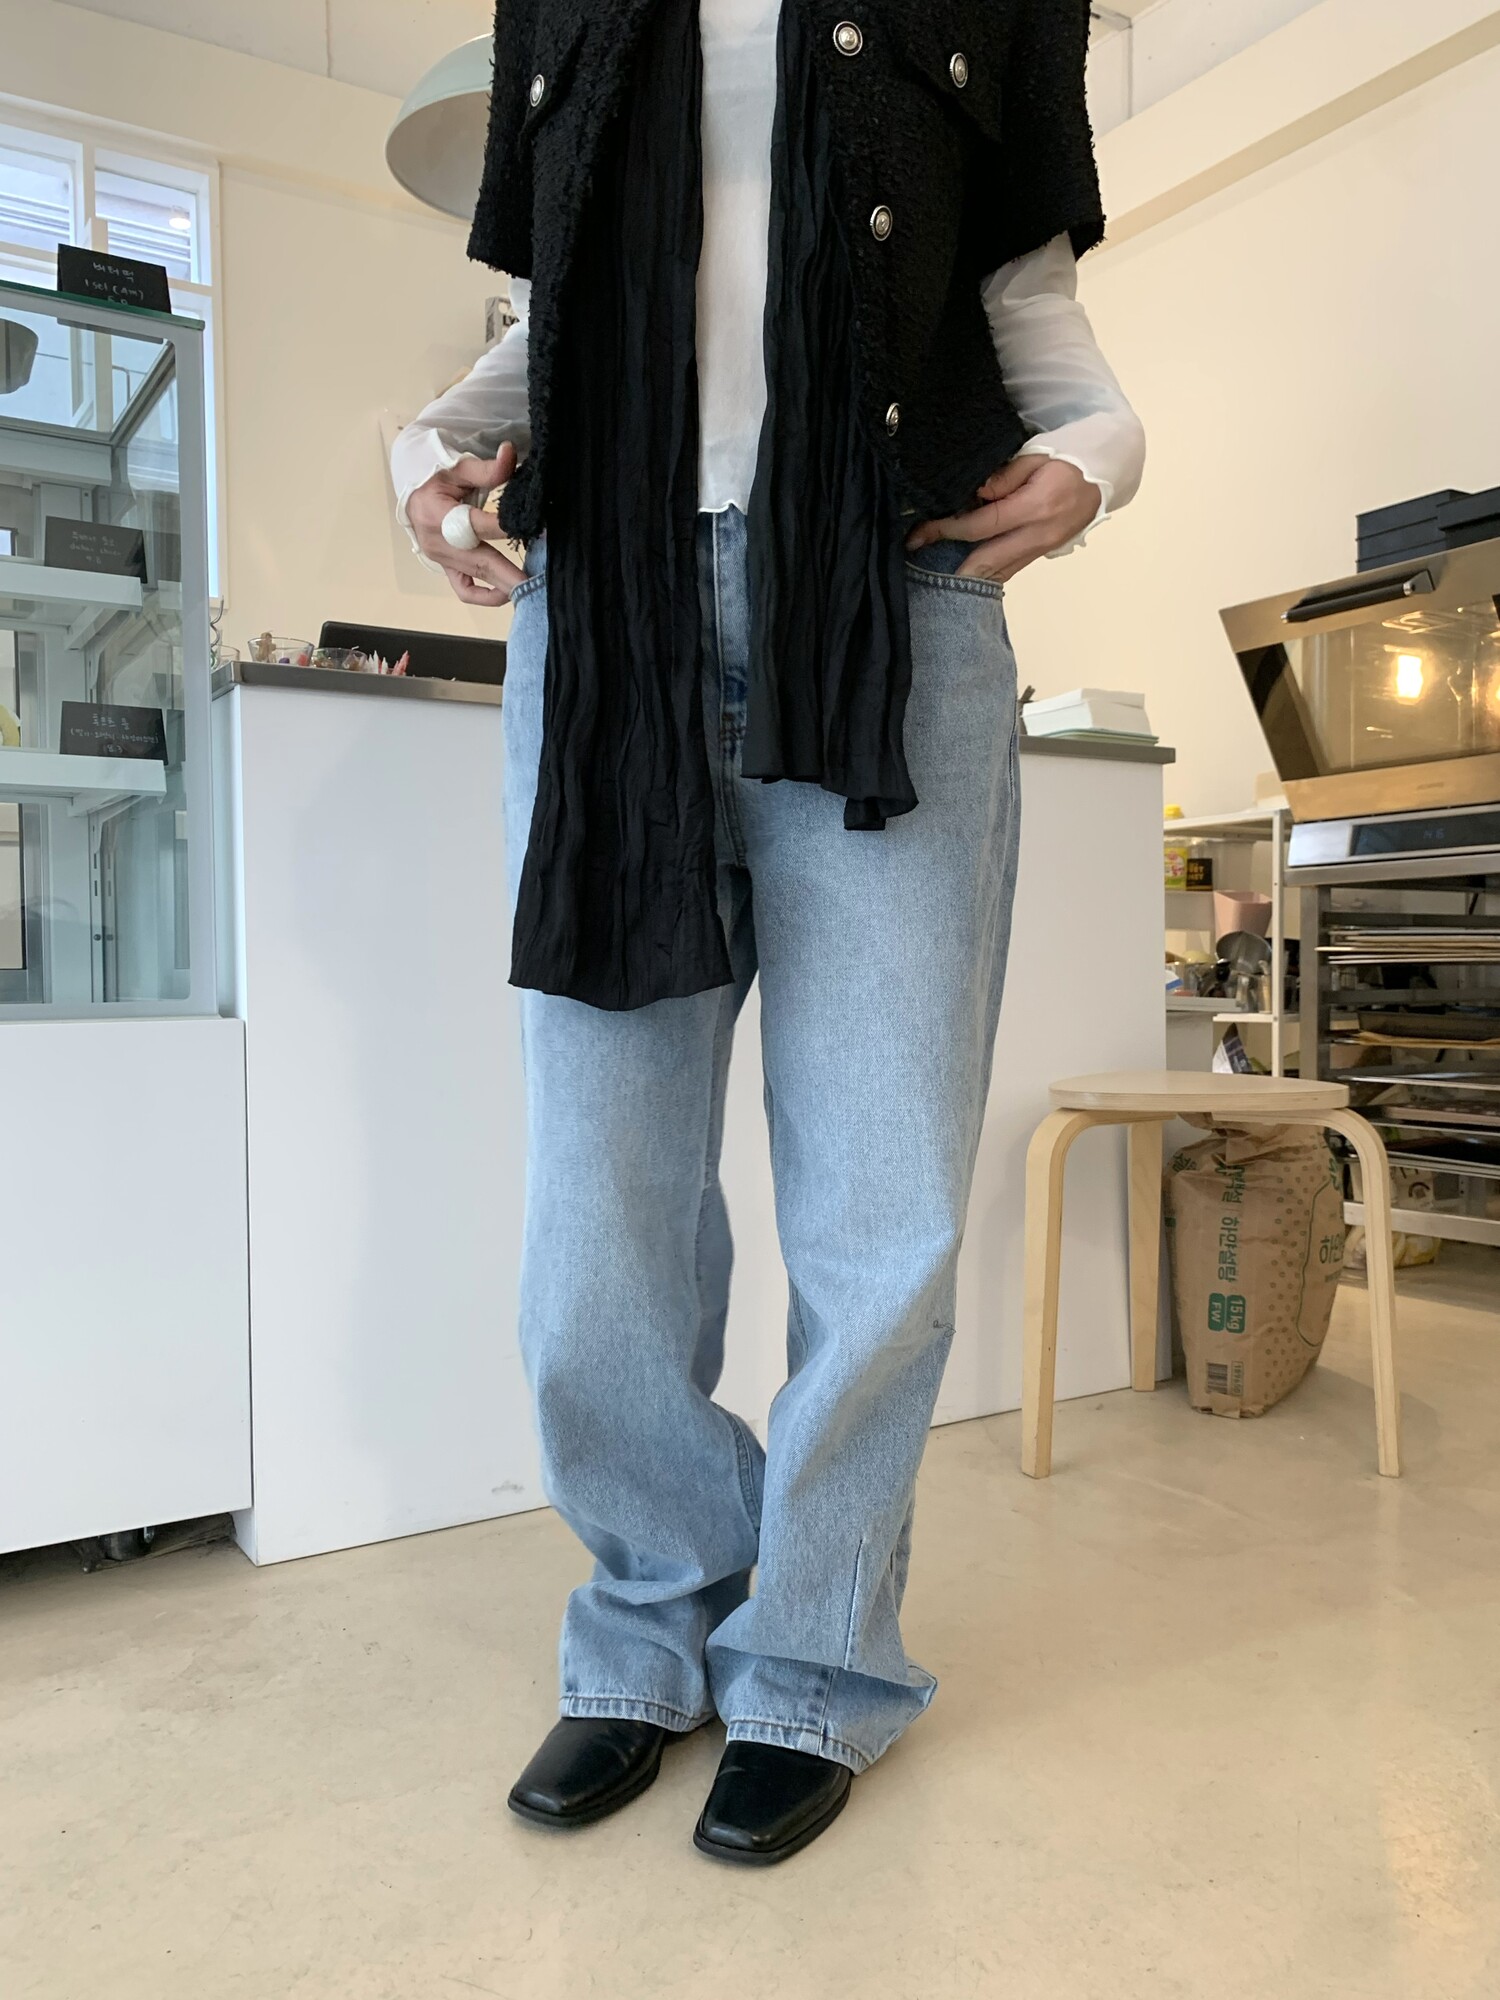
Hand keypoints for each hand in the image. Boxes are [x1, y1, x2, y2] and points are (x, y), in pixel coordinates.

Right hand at [406, 444, 524, 605]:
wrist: (414, 497)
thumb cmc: (436, 480)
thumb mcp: (458, 468)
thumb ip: (487, 468)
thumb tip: (510, 453)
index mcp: (438, 514)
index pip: (478, 526)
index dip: (507, 528)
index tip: (535, 528)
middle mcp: (438, 542)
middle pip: (479, 562)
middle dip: (510, 574)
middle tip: (537, 584)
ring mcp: (442, 559)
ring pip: (475, 581)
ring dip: (503, 587)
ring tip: (529, 589)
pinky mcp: (447, 569)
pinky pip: (464, 590)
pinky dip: (484, 596)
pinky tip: (506, 593)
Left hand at [905, 455, 1100, 584]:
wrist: (1108, 471)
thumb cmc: (1071, 456)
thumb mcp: (1036, 455)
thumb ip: (1003, 478)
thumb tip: (973, 496)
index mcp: (1034, 507)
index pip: (980, 526)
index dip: (946, 531)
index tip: (920, 534)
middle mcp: (1039, 535)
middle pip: (986, 561)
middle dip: (949, 566)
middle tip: (919, 564)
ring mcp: (1044, 547)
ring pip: (999, 572)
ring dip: (967, 575)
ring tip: (936, 574)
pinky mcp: (1046, 551)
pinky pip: (1012, 567)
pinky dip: (988, 571)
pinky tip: (967, 571)